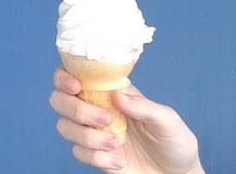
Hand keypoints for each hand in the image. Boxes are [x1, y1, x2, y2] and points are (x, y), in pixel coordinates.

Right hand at [49, 67, 203, 172]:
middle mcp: (97, 109)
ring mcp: (93, 133)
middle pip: (60, 100)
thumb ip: (144, 107)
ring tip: (116, 144)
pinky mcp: (94, 156)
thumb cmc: (175, 144)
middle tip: (105, 119)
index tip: (75, 86)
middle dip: (76, 109)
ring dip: (87, 136)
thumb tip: (117, 95)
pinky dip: (96, 157)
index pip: (78, 74)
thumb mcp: (168, 121)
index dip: (65, 76)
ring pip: (64, 126)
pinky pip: (78, 152)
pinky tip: (119, 161)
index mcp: (112, 92)